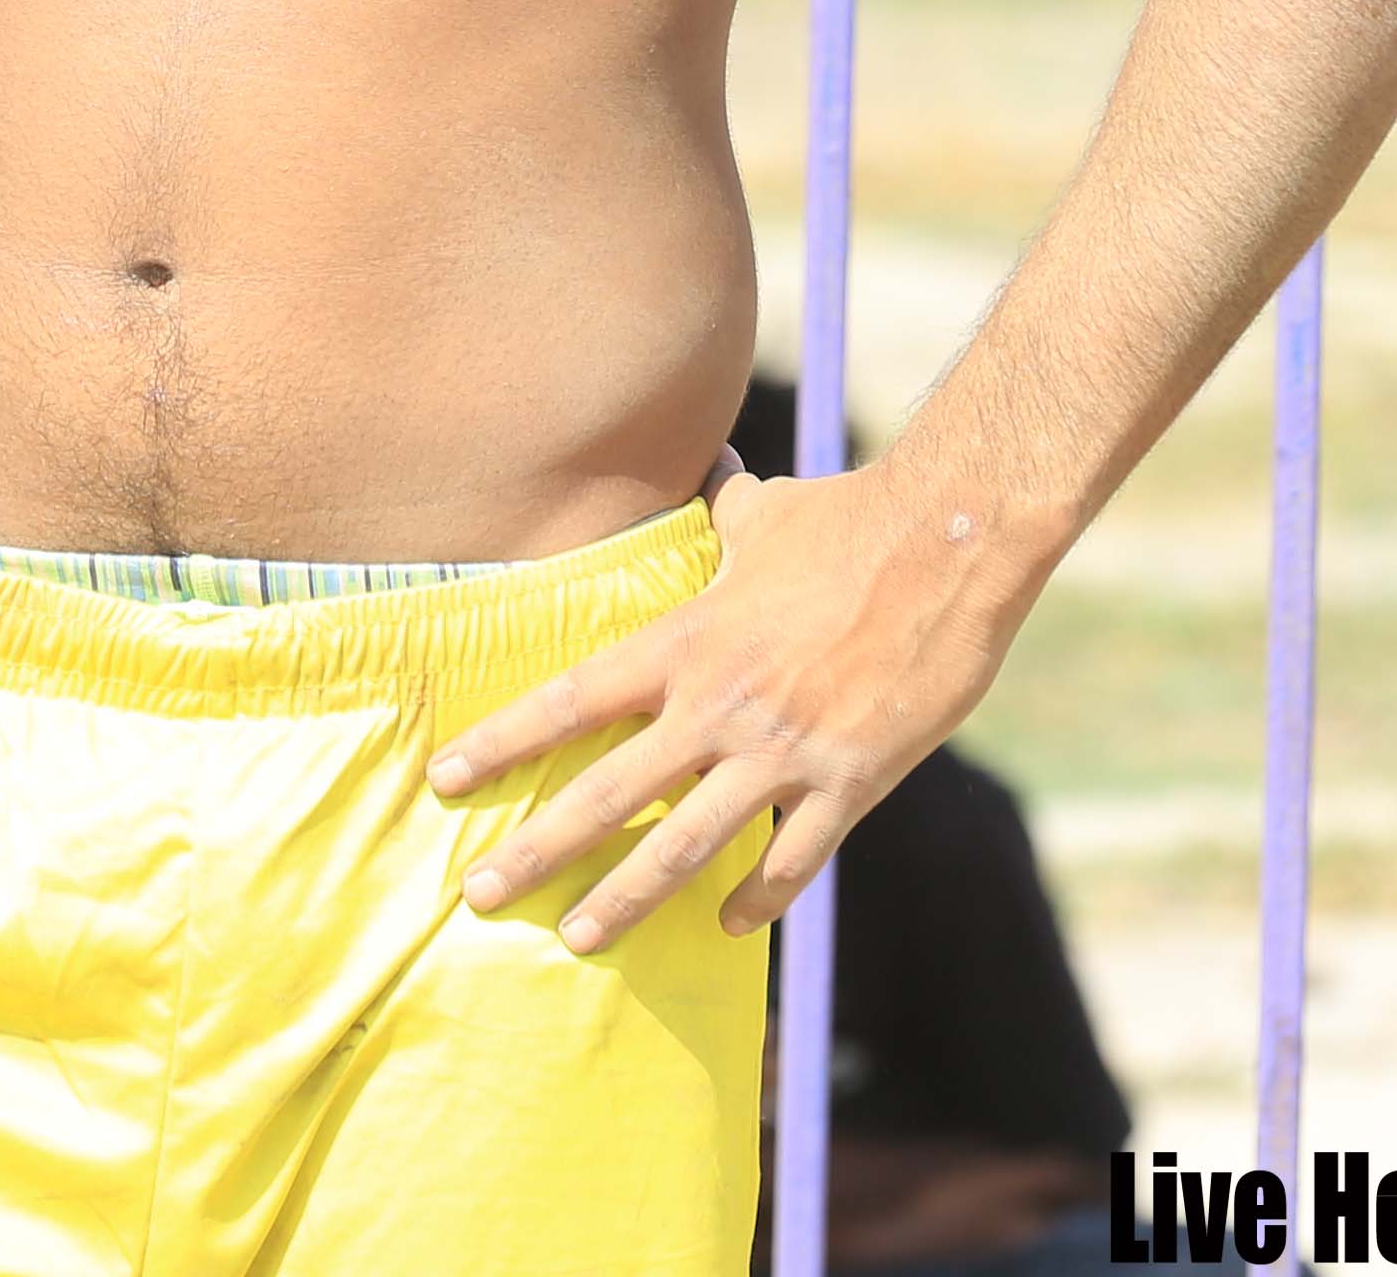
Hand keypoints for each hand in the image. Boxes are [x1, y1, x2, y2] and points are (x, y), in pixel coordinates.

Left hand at [427, 454, 1030, 951]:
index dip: (503, 741)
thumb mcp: (767, 511)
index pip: (572, 699)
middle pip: (606, 791)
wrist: (952, 540)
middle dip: (536, 849)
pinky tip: (727, 924)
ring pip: (684, 845)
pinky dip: (755, 897)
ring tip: (579, 938)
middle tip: (478, 896)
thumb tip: (708, 458)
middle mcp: (719, 704)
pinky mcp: (849, 780)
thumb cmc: (852, 517)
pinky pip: (792, 860)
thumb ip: (723, 506)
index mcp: (688, 641)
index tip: (445, 779)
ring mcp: (783, 750)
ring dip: (626, 898)